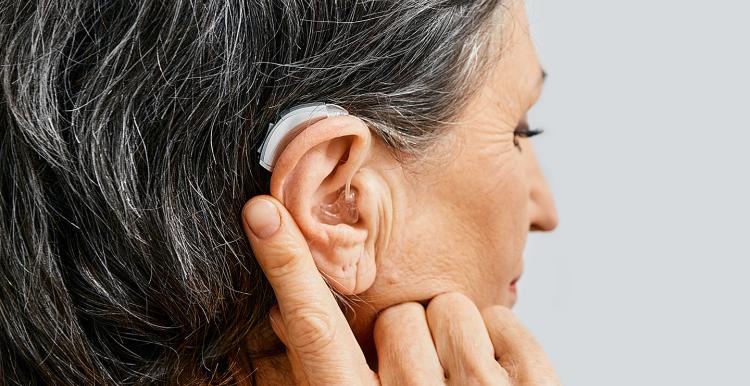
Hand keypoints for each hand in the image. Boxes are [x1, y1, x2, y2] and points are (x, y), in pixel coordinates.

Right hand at [242, 196, 560, 384]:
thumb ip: (331, 373)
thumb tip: (287, 312)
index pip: (315, 332)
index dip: (287, 270)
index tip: (264, 215)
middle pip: (398, 315)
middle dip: (407, 336)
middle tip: (418, 376)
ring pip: (449, 307)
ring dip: (450, 335)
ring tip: (456, 377)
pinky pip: (502, 316)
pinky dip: (497, 336)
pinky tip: (492, 374)